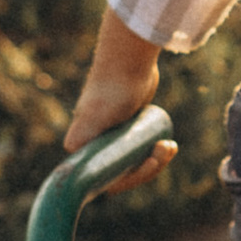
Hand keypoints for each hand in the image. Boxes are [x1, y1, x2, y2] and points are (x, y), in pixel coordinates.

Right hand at [61, 8, 171, 175]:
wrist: (127, 60)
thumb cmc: (111, 89)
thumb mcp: (96, 115)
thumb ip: (83, 133)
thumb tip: (71, 153)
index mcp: (85, 147)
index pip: (107, 178)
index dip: (130, 179)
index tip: (147, 165)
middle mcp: (95, 145)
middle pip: (124, 171)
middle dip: (148, 167)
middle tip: (163, 150)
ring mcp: (113, 137)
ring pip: (136, 161)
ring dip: (156, 160)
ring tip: (170, 146)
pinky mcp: (128, 128)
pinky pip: (141, 148)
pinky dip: (155, 151)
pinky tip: (169, 145)